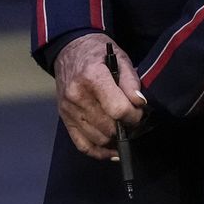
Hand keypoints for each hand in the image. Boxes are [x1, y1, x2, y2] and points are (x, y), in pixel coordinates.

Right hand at [54, 34, 146, 159]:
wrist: (68, 50)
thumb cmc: (97, 53)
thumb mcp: (120, 58)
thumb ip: (131, 81)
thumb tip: (140, 103)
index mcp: (92, 78)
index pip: (118, 110)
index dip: (134, 116)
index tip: (139, 112)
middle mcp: (76, 95)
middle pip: (108, 127)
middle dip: (126, 128)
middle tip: (132, 120)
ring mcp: (68, 109)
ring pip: (97, 139)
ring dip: (114, 139)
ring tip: (123, 130)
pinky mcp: (64, 118)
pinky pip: (82, 145)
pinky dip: (99, 152)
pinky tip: (112, 150)